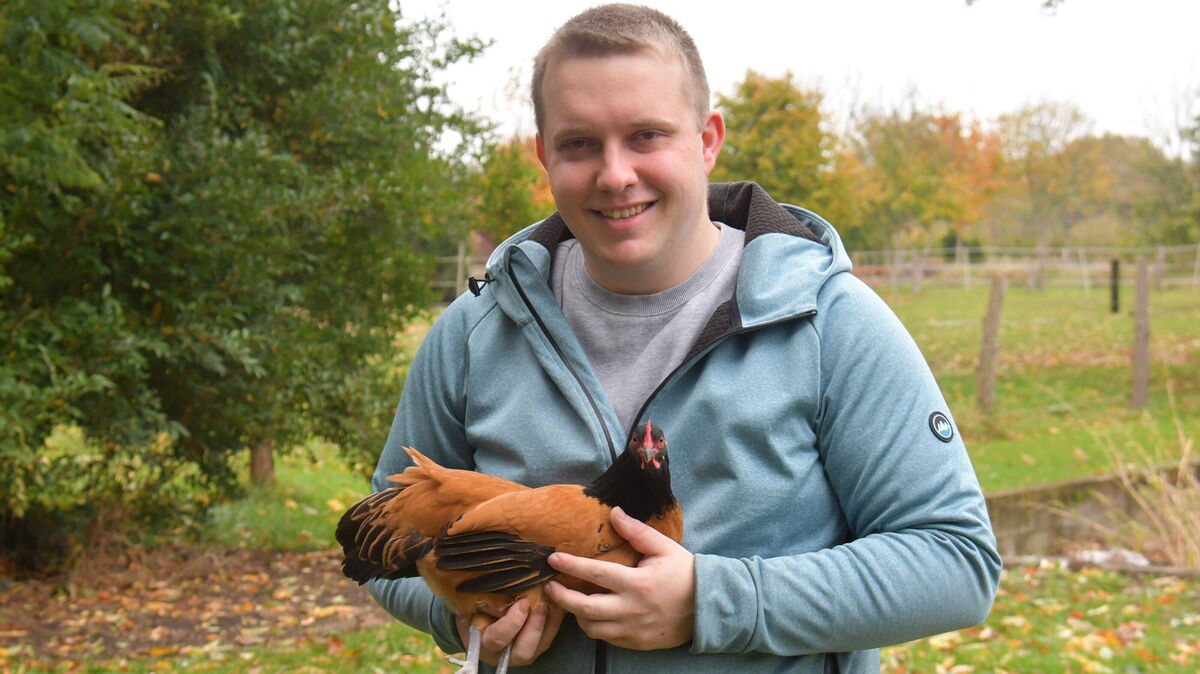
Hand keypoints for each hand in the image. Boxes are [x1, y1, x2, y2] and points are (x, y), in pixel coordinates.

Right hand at [454, 598, 564, 667]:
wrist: (480, 616)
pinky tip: (560, 603)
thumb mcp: (472, 604)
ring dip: (549, 624)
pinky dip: (556, 621)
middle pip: (524, 651)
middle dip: (535, 627)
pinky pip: (550, 637)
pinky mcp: (537, 645)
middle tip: (542, 604)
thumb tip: (500, 588)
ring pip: (541, 646)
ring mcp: (523, 652)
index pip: (498, 639)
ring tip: (554, 602)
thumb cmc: (473, 609)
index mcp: (485, 645)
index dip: (511, 623)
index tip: (522, 603)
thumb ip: (485, 600)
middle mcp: (505, 654)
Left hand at [544, 506, 694, 650]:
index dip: (571, 566)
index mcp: (637, 583)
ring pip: (592, 628)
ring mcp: (633, 630)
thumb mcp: (663, 547)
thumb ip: (637, 532)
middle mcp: (632, 609)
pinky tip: (592, 614)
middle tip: (550, 587)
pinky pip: (606, 638)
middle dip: (562, 598)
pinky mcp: (636, 643)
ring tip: (571, 600)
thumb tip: (614, 513)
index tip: (553, 560)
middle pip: (585, 608)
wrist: (707, 607)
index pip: (595, 574)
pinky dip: (595, 627)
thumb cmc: (684, 573)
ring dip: (577, 615)